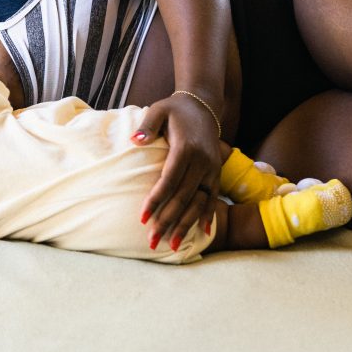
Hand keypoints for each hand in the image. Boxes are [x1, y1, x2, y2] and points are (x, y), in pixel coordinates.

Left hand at [134, 93, 222, 250]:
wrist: (202, 106)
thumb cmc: (174, 110)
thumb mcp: (158, 110)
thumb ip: (147, 126)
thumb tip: (135, 141)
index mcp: (186, 148)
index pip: (169, 180)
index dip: (156, 200)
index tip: (142, 218)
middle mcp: (202, 161)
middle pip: (183, 196)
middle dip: (167, 220)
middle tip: (152, 241)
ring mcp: (211, 168)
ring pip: (199, 202)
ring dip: (186, 225)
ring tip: (174, 245)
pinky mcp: (216, 172)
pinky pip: (213, 197)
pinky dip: (208, 215)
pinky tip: (204, 234)